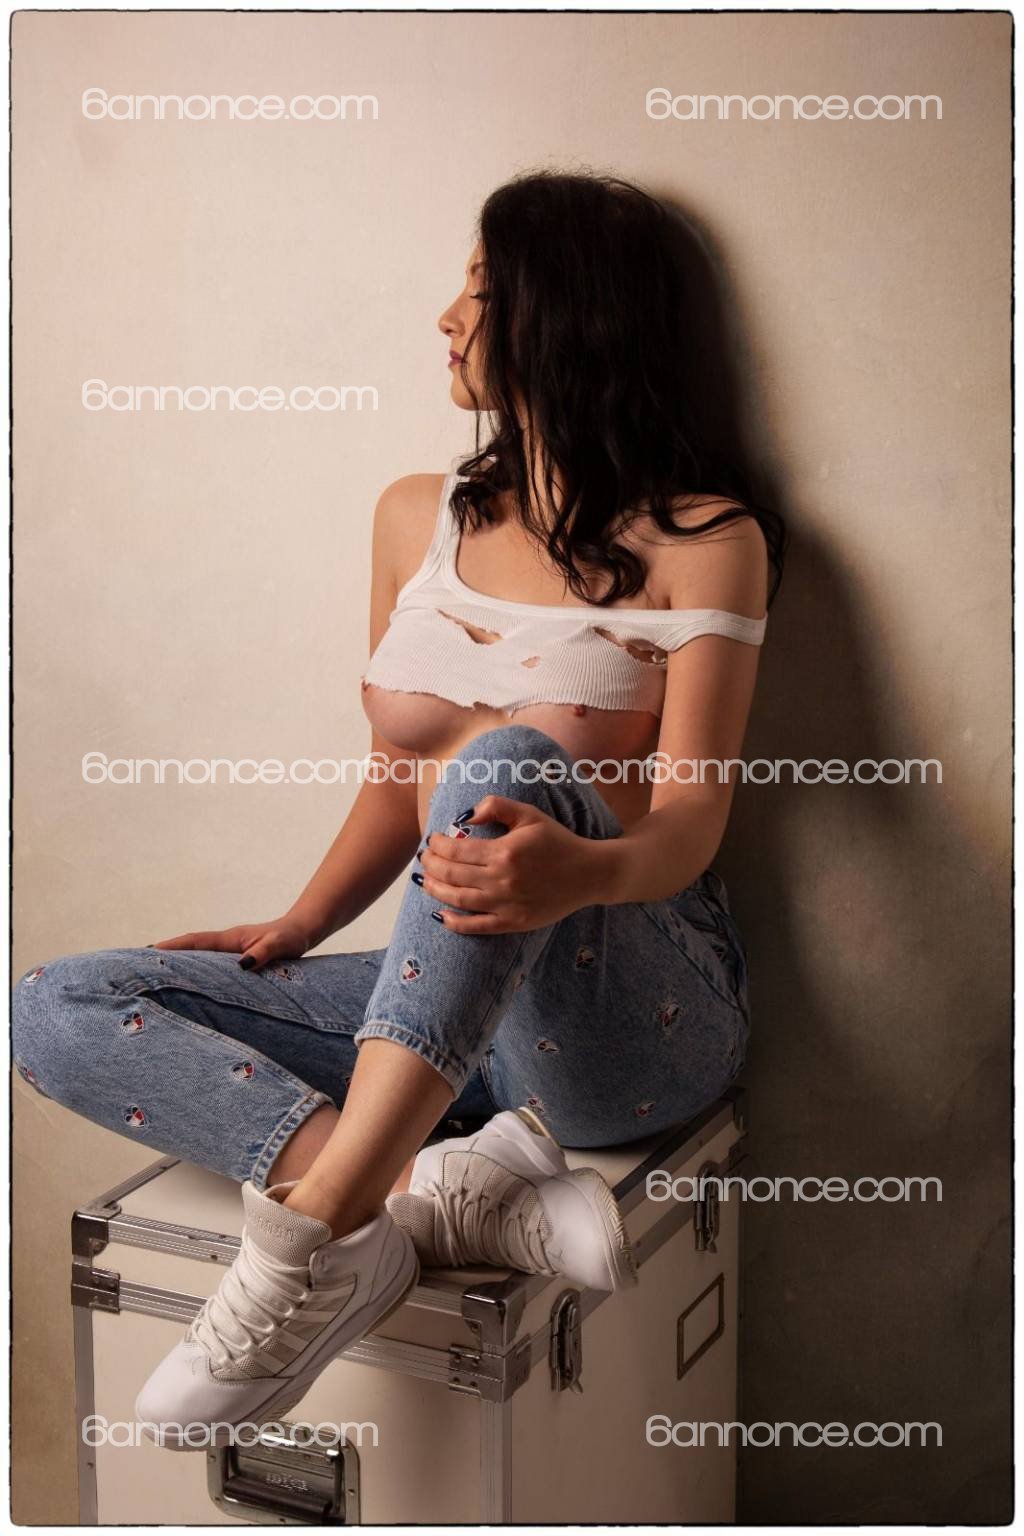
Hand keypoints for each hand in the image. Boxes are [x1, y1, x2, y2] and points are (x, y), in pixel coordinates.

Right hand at [152, 913, 319, 970]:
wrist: (303, 931)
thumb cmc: (292, 937)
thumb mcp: (281, 944)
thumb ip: (265, 952)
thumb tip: (243, 965)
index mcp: (231, 939)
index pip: (196, 941)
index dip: (173, 946)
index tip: (149, 951)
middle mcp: (226, 944)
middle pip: (190, 949)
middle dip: (166, 955)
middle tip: (138, 964)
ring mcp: (229, 951)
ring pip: (198, 958)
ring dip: (179, 965)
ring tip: (154, 977)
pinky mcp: (237, 960)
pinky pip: (210, 966)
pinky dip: (196, 971)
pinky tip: (189, 985)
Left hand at [419, 796, 612, 934]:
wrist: (588, 873)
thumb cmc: (557, 841)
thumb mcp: (529, 815)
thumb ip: (496, 806)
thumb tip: (465, 816)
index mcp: (504, 851)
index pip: (456, 849)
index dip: (437, 845)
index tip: (432, 840)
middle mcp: (502, 880)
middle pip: (452, 874)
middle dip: (431, 865)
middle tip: (424, 859)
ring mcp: (506, 904)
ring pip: (458, 899)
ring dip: (435, 890)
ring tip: (424, 881)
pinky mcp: (513, 923)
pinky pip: (476, 926)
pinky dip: (454, 923)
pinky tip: (440, 915)